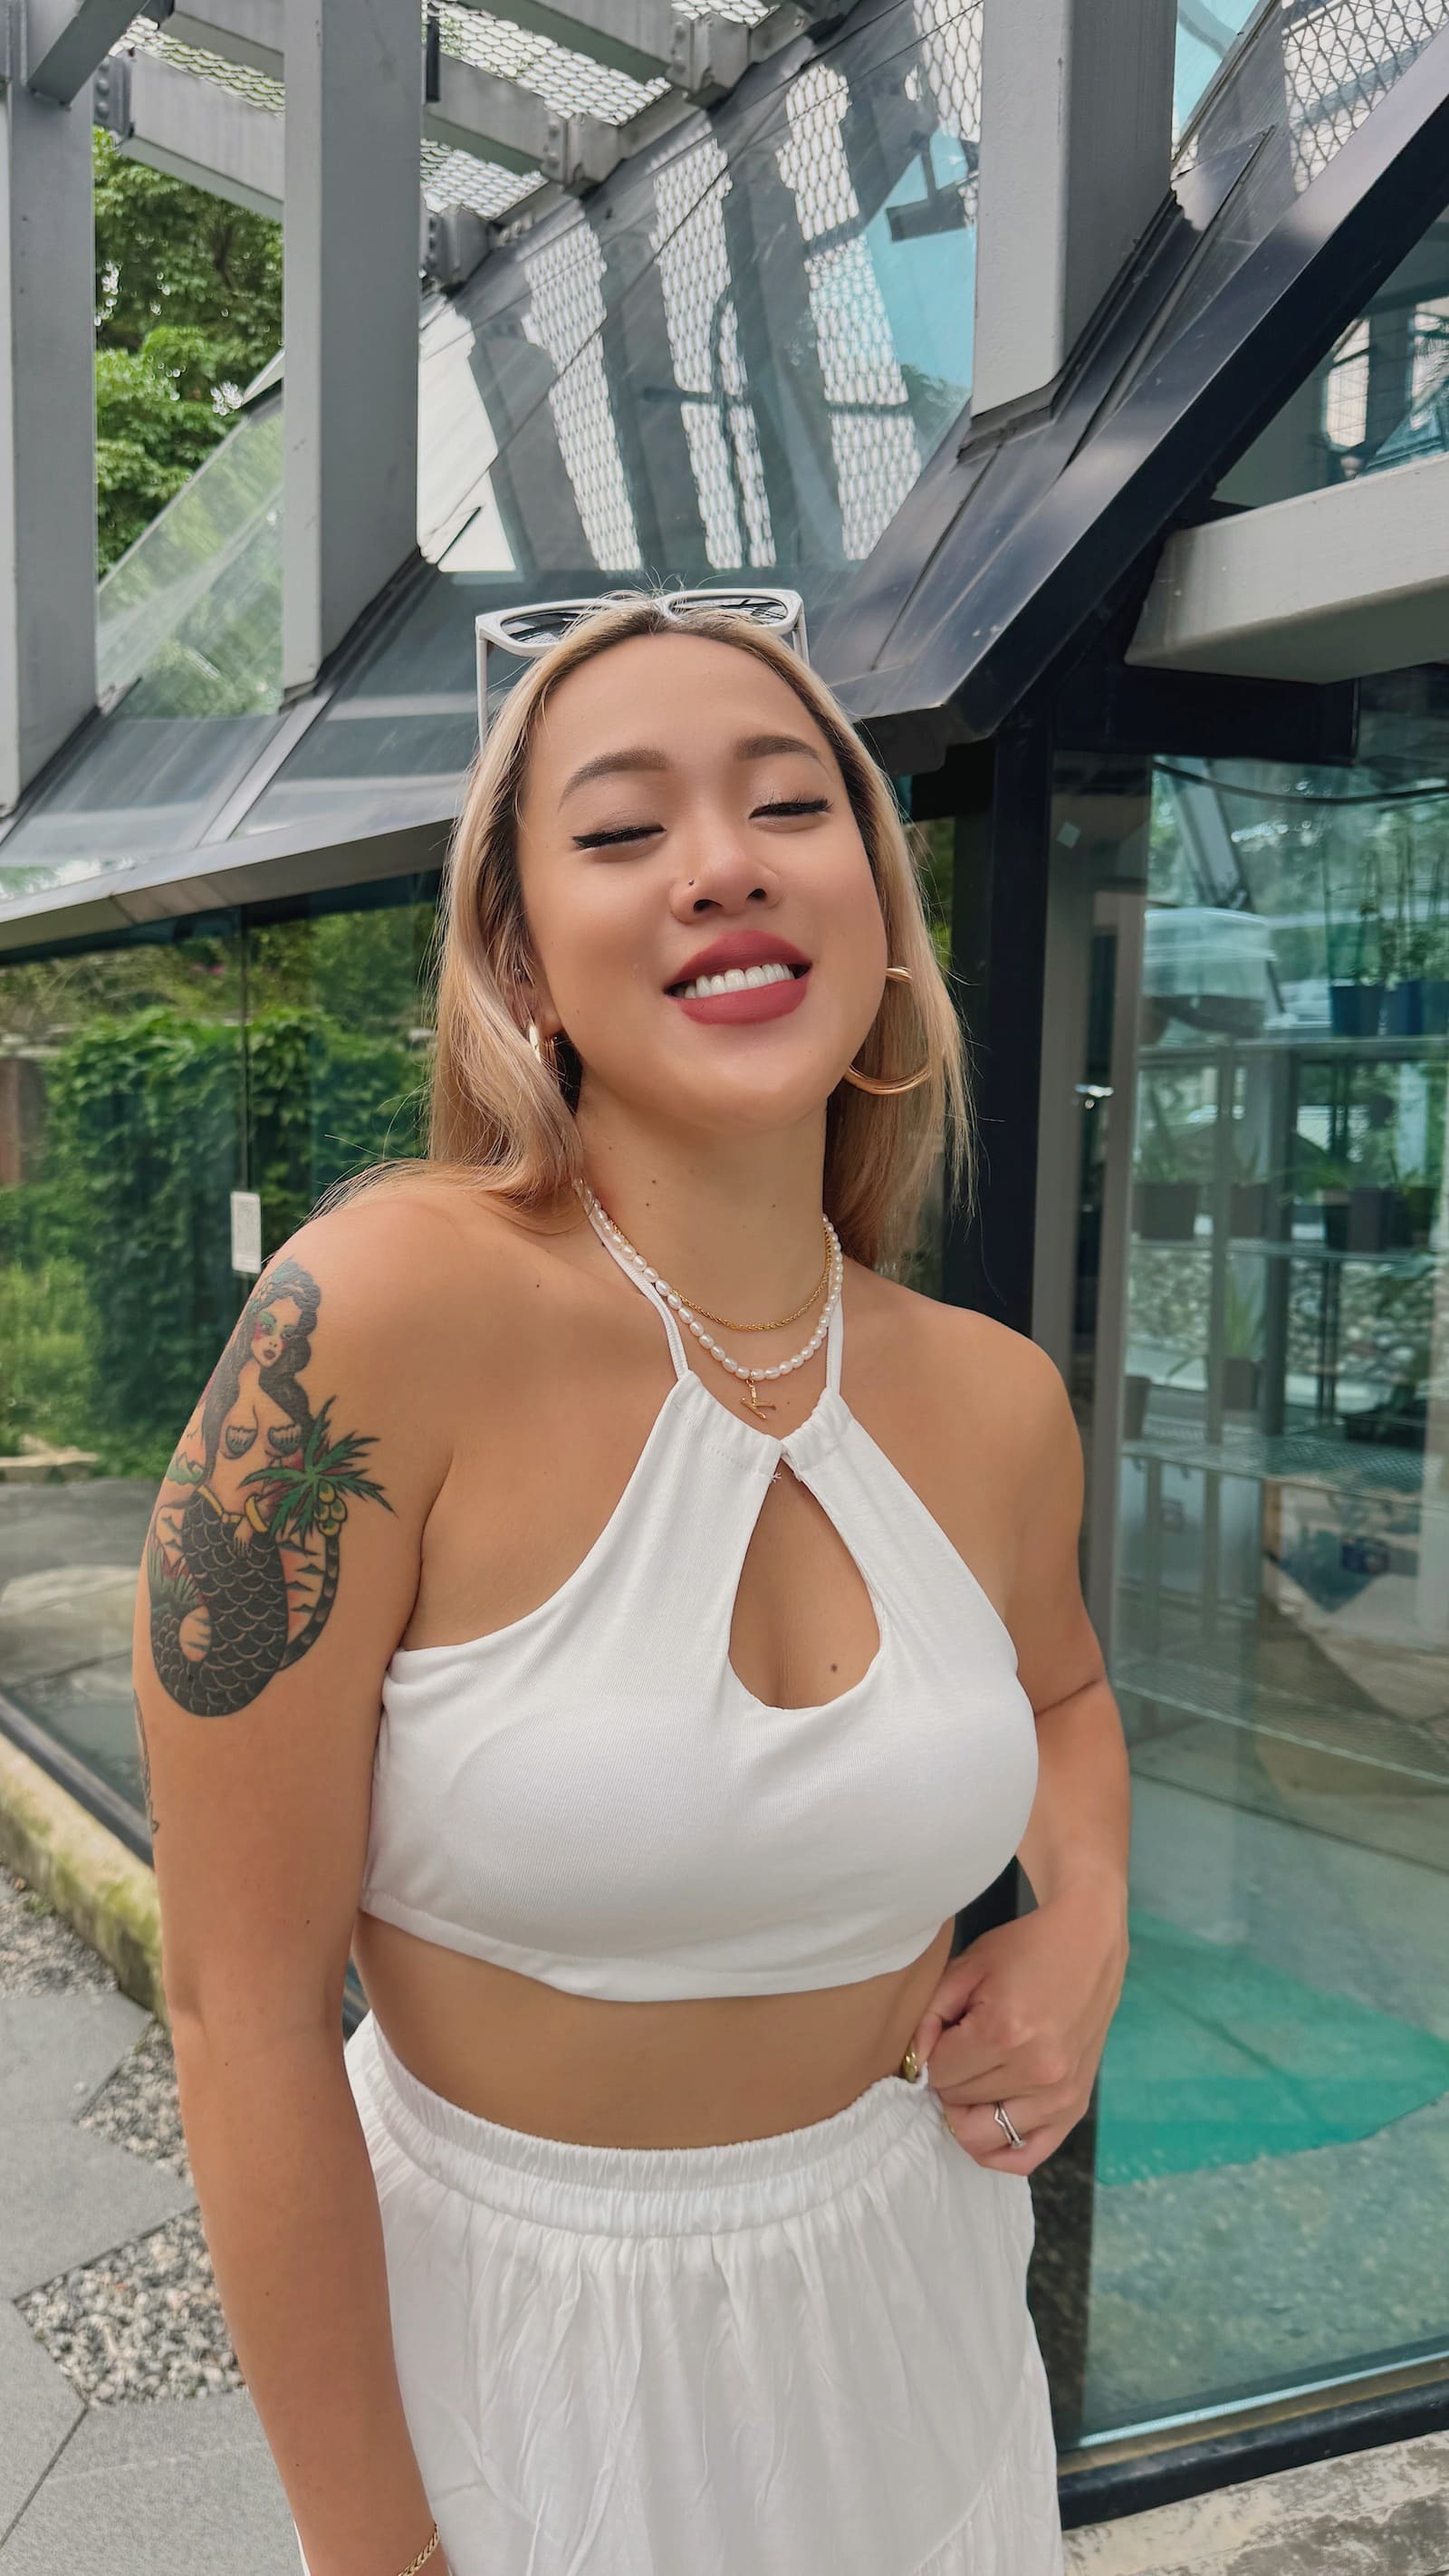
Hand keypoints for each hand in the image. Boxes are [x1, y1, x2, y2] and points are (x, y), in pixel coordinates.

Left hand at [907, 1879, 1128, 2173]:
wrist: (1087, 1944)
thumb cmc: (1024, 1950)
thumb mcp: (967, 1968)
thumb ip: (931, 2016)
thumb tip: (915, 2062)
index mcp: (1003, 2032)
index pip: (940, 2074)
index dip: (932, 2055)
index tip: (944, 2036)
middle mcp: (1035, 2071)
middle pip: (959, 2104)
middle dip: (950, 2079)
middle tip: (962, 2050)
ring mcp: (1059, 2095)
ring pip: (983, 2134)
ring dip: (968, 2110)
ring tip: (974, 2079)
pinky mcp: (1075, 2106)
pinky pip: (1026, 2156)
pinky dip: (998, 2150)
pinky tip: (986, 2122)